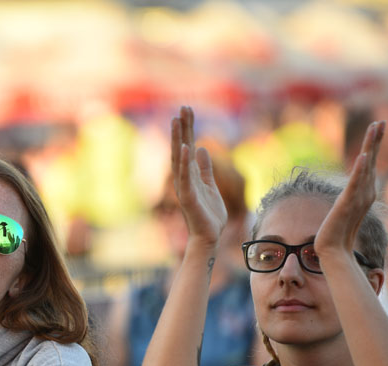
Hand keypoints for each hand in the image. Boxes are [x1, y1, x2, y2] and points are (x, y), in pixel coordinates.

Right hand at [171, 106, 227, 247]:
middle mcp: (183, 178)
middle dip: (183, 128)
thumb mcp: (210, 185)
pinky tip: (187, 147)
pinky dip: (185, 162)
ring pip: (179, 159)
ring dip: (179, 139)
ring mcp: (184, 187)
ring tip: (178, 121)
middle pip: (181, 148)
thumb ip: (205, 168)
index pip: (187, 146)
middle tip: (183, 107)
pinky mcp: (188, 197)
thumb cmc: (209, 214)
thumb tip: (201, 148)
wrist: (208, 236)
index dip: (187, 128)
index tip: (187, 110)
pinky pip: (186, 177)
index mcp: (190, 174)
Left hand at [315, 121, 384, 263]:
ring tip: (375, 128)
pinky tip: (363, 156)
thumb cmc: (337, 232)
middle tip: (381, 121)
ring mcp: (358, 197)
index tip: (377, 127)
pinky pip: (355, 184)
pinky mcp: (347, 204)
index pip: (371, 164)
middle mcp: (366, 192)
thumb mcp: (344, 209)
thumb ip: (350, 198)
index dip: (374, 146)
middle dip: (376, 140)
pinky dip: (360, 170)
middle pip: (372, 160)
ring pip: (367, 167)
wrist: (333, 250)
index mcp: (365, 192)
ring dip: (371, 146)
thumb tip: (350, 192)